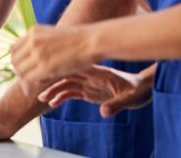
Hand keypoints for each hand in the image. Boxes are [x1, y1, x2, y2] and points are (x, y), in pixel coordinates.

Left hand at [11, 24, 97, 90]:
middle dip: (18, 73)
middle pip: (14, 61)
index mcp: (33, 32)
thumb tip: (34, 47)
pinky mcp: (45, 67)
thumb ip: (43, 40)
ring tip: (31, 88)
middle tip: (26, 83)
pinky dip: (30, 86)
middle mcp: (32, 41)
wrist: (92, 41)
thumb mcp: (55, 34)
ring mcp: (38, 53)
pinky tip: (37, 90)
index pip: (13, 49)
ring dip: (24, 81)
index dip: (17, 61)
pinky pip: (29, 79)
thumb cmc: (79, 39)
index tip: (23, 70)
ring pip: (20, 71)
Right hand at [38, 65, 152, 116]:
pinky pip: (71, 92)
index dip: (59, 70)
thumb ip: (116, 105)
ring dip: (53, 89)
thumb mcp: (129, 99)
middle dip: (50, 79)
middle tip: (36, 88)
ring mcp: (88, 82)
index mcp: (97, 72)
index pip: (74, 68)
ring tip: (42, 99)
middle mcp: (90, 75)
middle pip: (65, 73)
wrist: (144, 90)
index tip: (45, 74)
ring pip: (65, 83)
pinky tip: (52, 104)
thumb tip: (103, 113)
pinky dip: (61, 97)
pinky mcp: (89, 91)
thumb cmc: (138, 91)